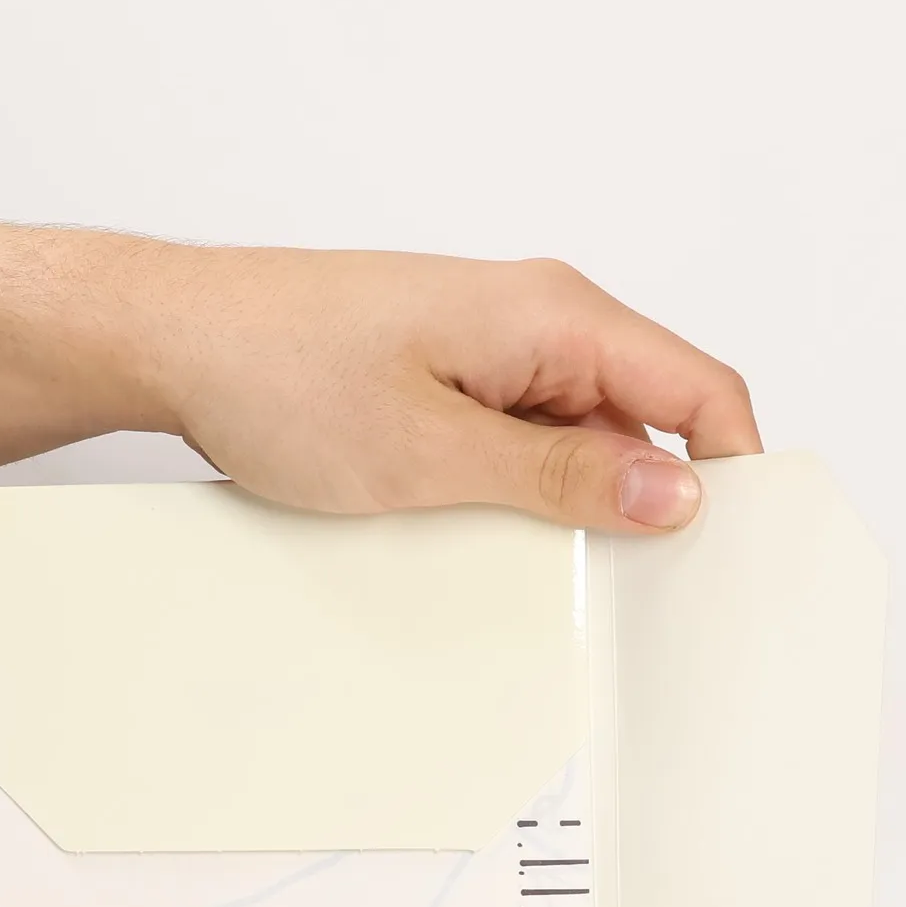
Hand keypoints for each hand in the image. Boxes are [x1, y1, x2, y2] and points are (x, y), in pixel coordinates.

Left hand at [149, 250, 759, 529]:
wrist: (176, 344)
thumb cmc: (279, 370)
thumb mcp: (430, 451)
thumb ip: (557, 475)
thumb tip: (669, 491)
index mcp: (554, 316)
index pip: (698, 388)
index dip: (730, 471)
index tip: (725, 553)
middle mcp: (532, 321)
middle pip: (641, 418)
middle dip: (640, 502)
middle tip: (619, 590)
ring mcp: (486, 350)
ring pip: (571, 437)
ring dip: (562, 502)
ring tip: (519, 559)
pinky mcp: (444, 378)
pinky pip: (511, 439)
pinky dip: (508, 490)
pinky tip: (470, 532)